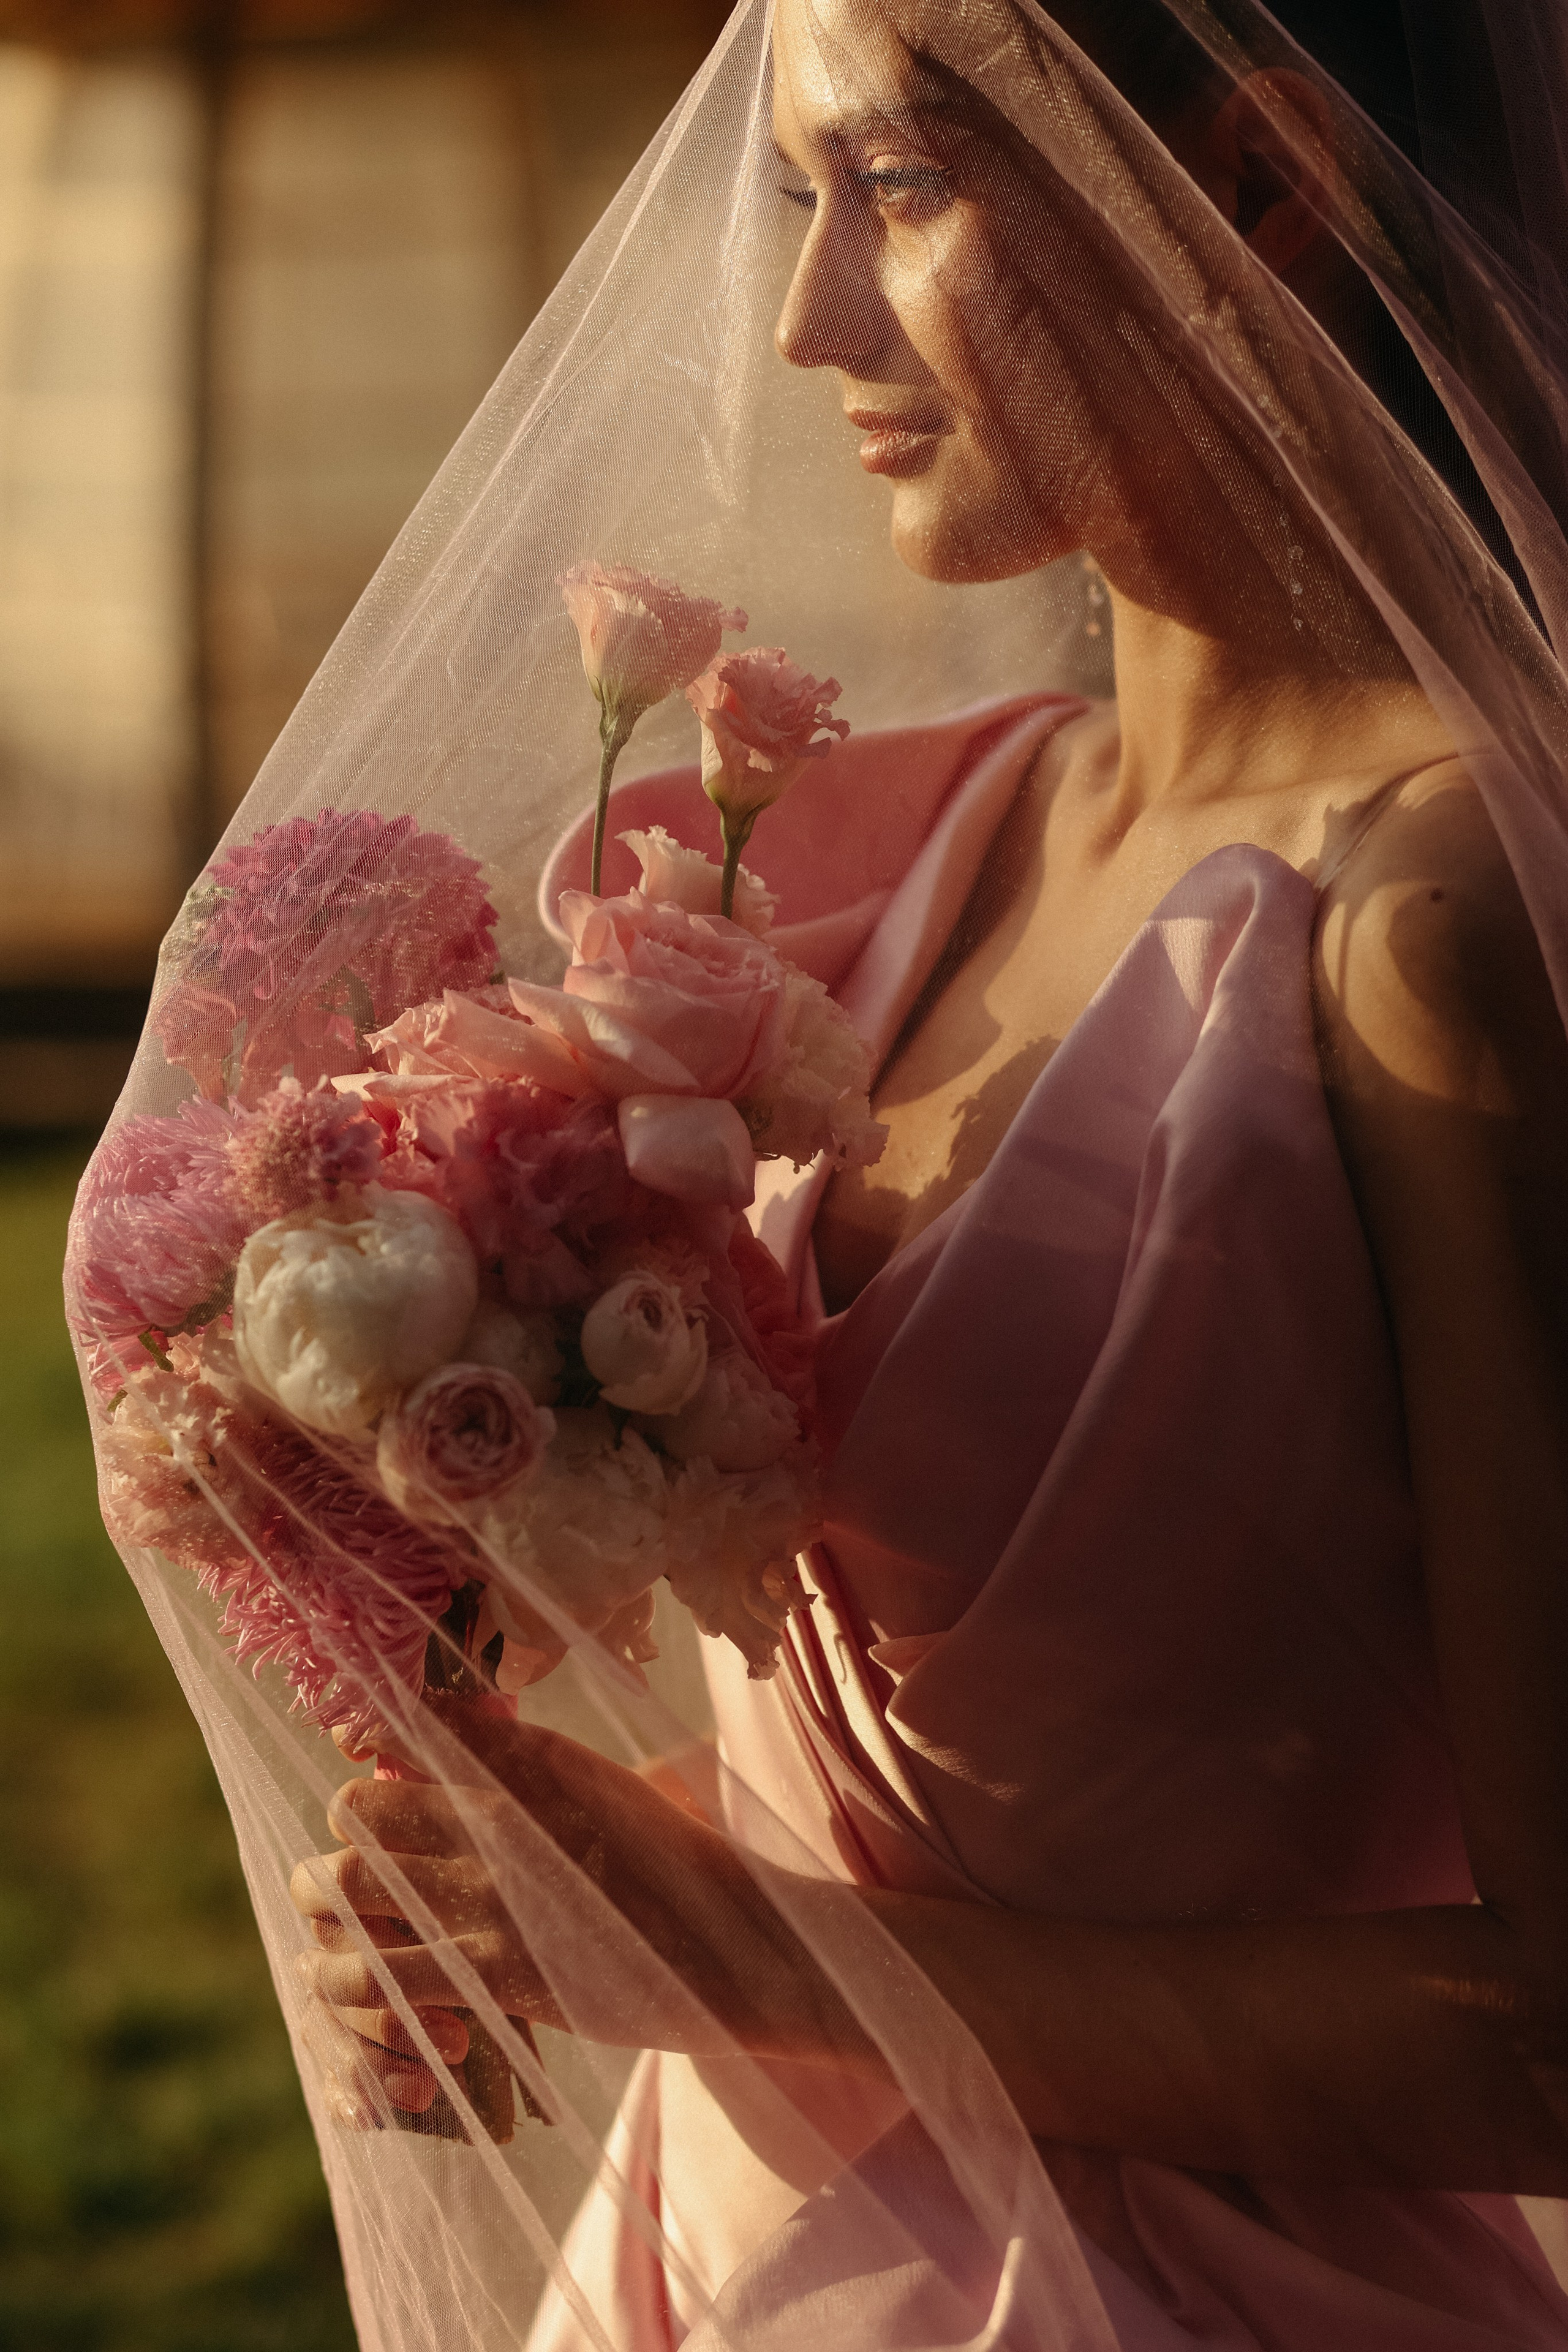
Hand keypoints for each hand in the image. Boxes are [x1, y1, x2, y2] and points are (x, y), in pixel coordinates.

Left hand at [290, 1697, 877, 2115]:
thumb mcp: (615, 1782)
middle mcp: (500, 1812)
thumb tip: (481, 1736)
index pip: (412, 1726)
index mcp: (534, 1758)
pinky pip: (382, 1979)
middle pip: (360, 1806)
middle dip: (346, 1837)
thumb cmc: (685, 1865)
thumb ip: (540, 1766)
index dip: (375, 1749)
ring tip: (337, 1932)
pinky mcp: (495, 1974)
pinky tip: (383, 2002)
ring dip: (330, 1912)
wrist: (741, 1945)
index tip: (375, 1773)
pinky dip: (364, 1992)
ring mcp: (492, 1894)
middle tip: (356, 1866)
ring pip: (348, 1886)